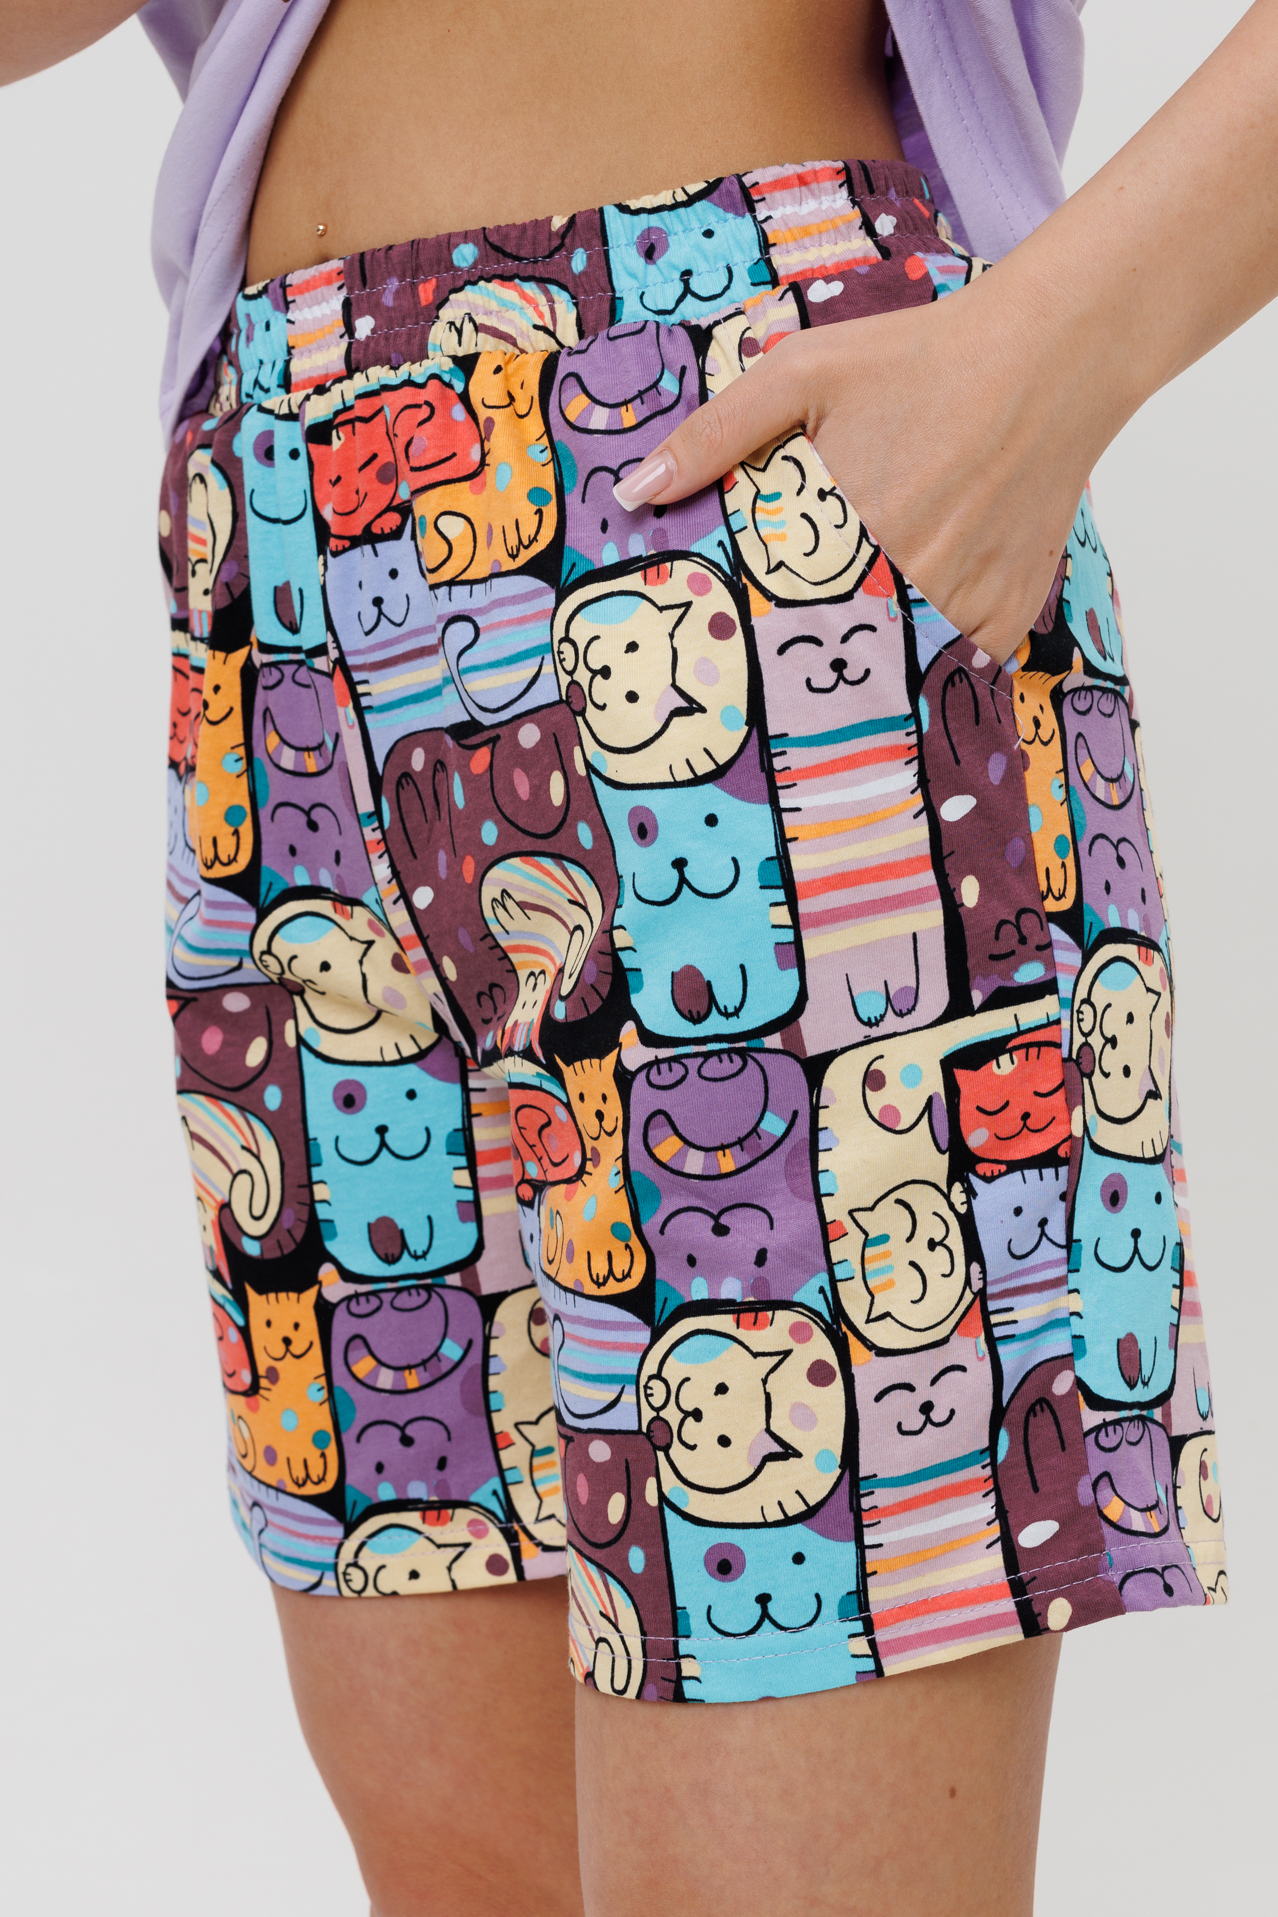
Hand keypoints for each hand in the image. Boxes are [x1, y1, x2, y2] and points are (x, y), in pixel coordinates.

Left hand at [613, 275, 1107, 667]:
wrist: (1050, 357)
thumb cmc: (918, 357)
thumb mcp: (803, 373)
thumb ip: (716, 434)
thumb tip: (637, 492)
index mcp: (849, 534)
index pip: (778, 625)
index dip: (752, 641)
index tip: (731, 652)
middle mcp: (913, 580)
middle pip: (837, 654)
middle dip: (809, 653)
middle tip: (789, 644)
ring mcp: (968, 604)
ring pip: (897, 662)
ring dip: (871, 653)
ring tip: (853, 622)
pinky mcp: (1011, 613)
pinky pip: (957, 659)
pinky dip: (933, 646)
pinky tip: (916, 610)